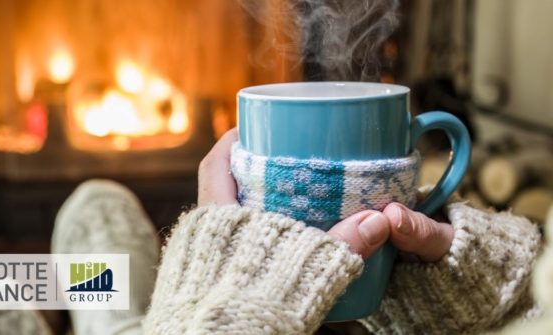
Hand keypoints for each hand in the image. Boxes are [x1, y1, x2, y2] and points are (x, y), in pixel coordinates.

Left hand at [197, 130, 453, 260]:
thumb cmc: (256, 306)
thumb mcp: (307, 269)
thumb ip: (345, 243)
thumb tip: (380, 220)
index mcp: (219, 219)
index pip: (217, 164)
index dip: (234, 141)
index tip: (254, 127)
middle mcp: (205, 232)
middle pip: (221, 184)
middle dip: (247, 167)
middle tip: (276, 156)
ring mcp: (206, 252)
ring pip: (224, 210)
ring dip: (249, 197)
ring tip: (280, 189)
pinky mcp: (213, 272)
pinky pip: (229, 237)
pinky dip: (250, 227)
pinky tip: (276, 230)